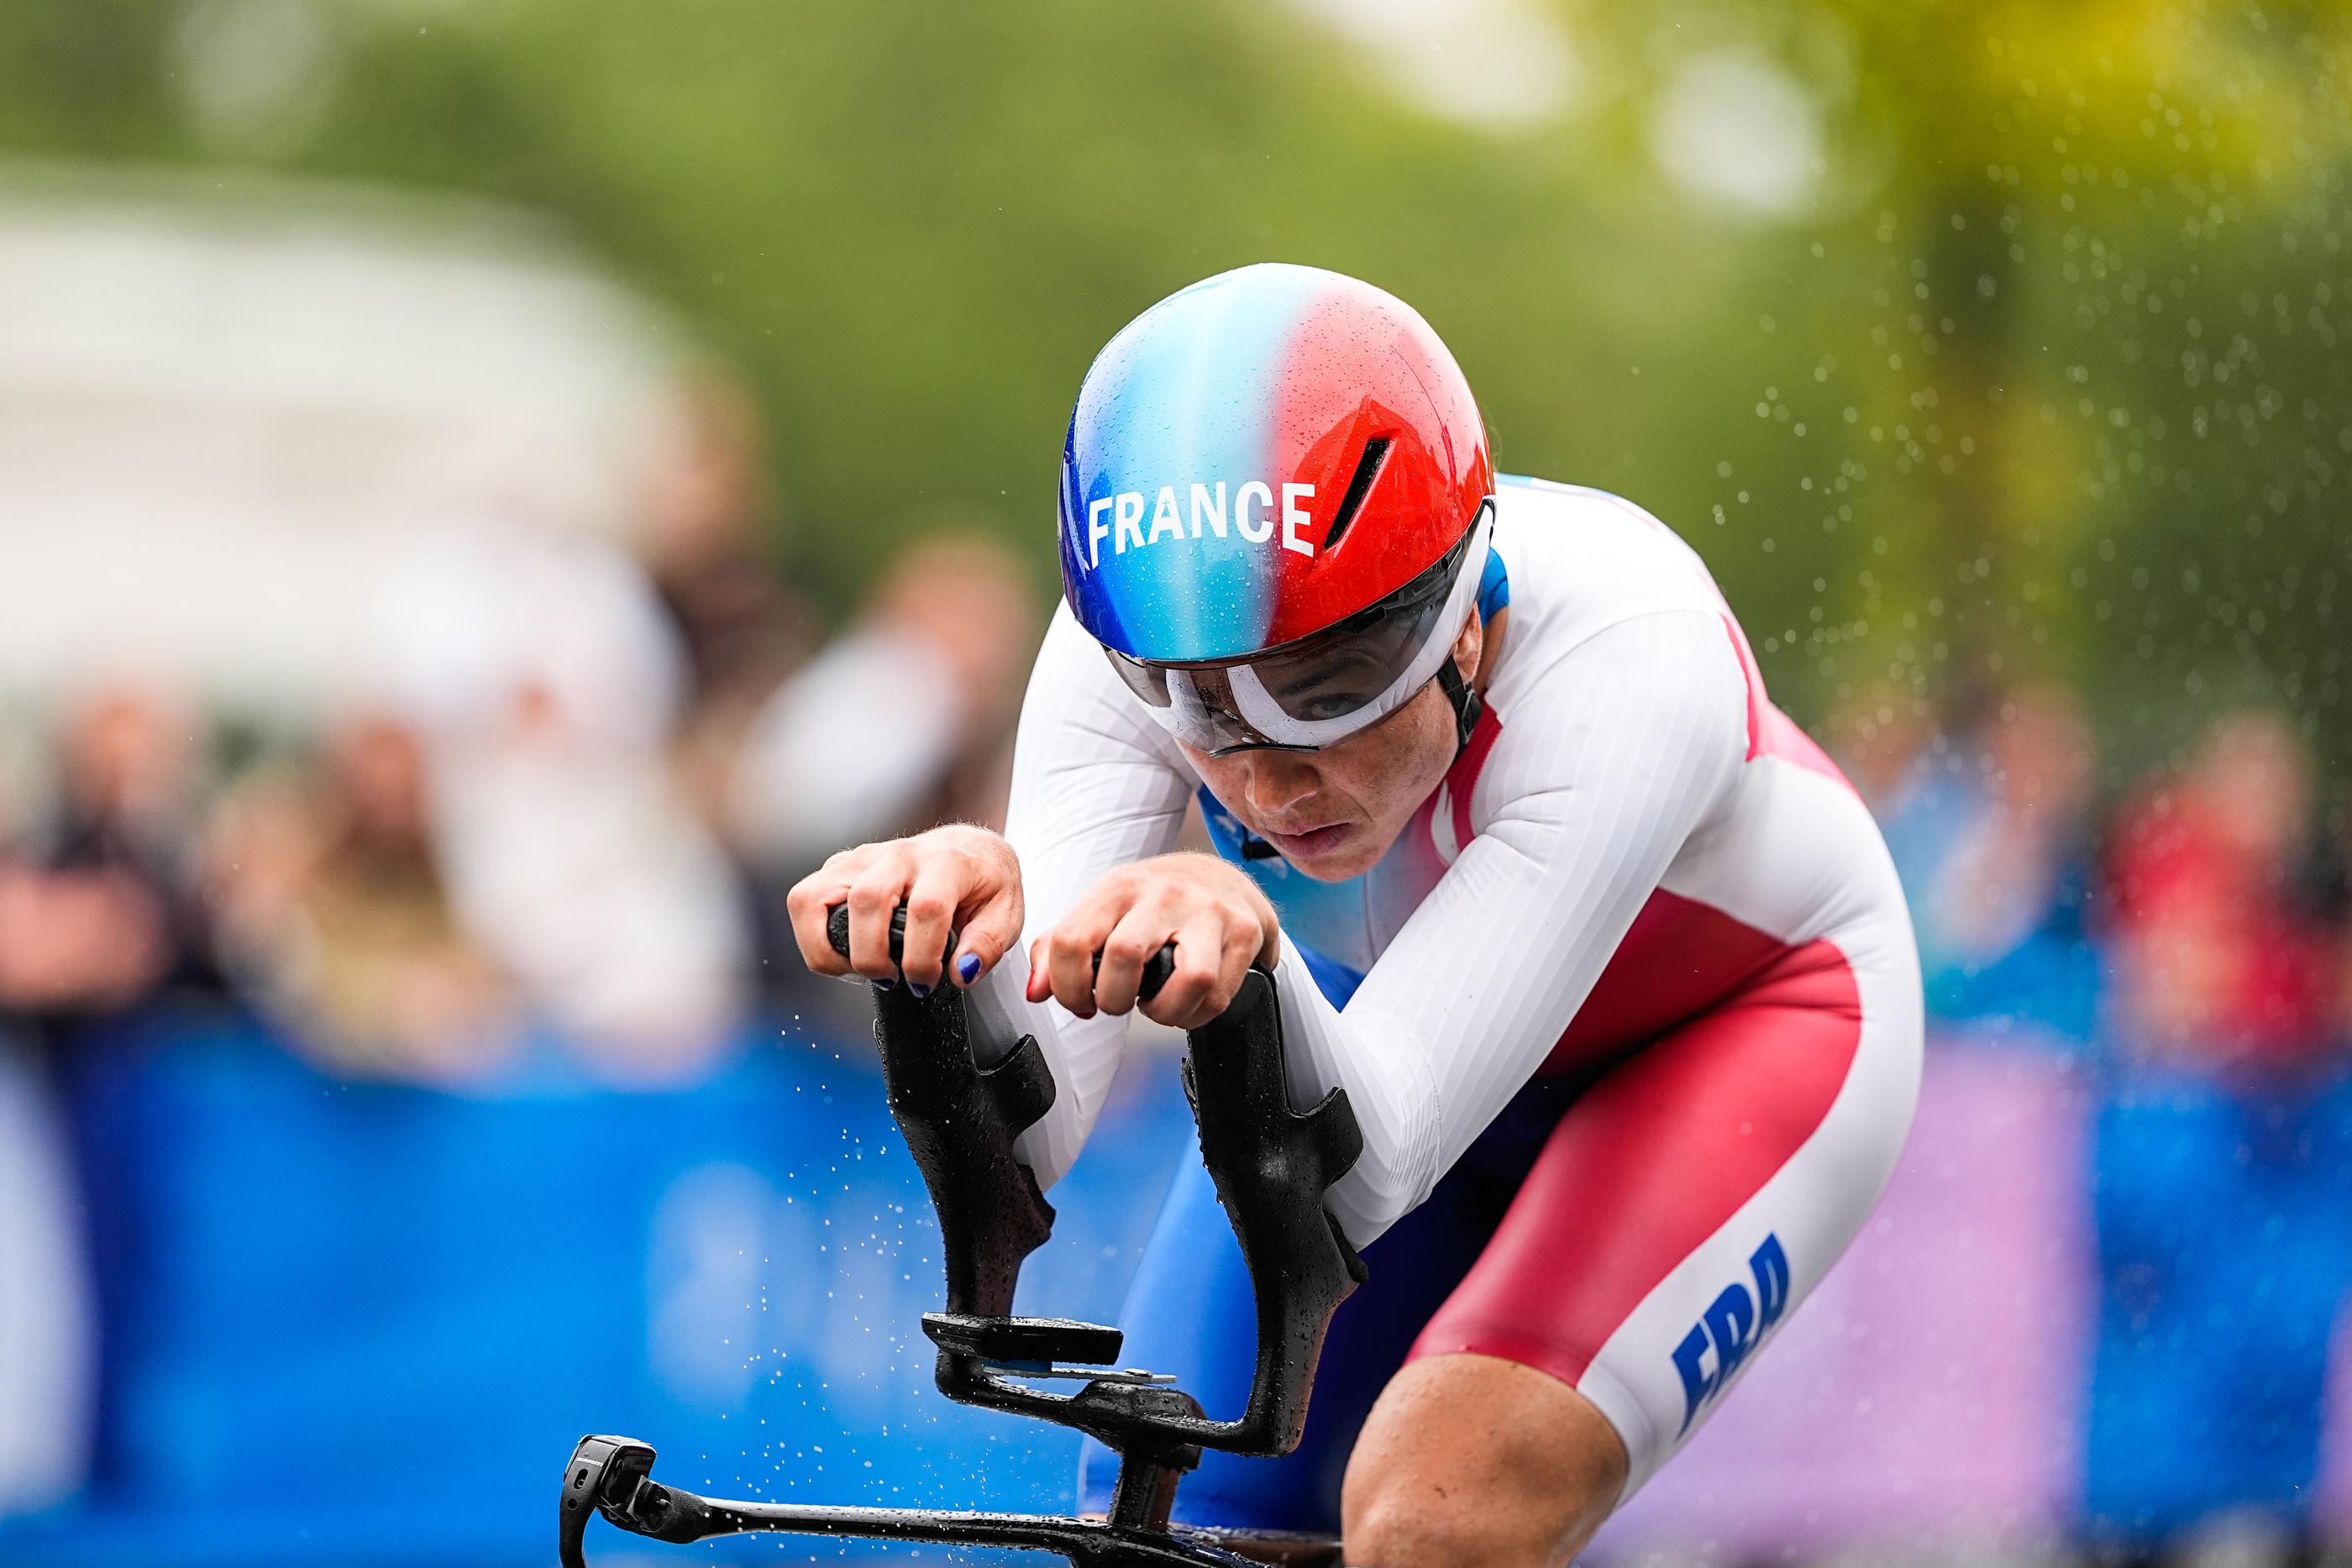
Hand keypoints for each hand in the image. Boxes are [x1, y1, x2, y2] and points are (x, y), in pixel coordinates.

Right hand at [786, 825, 1022, 992]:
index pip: (925, 908)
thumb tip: (960, 973)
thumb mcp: (1007, 914)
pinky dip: (813, 938)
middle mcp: (899, 854)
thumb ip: (988, 945)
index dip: (921, 958)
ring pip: (814, 897)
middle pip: (865, 900)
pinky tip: (846, 954)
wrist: (969, 849)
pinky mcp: (838, 867)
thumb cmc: (984, 885)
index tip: (927, 983)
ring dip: (828, 947)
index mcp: (946, 862)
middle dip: (872, 957)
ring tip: (858, 970)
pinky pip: (803, 900)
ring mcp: (862, 857)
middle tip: (893, 980)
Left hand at [1032, 853, 1278, 1030]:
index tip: (1080, 1001)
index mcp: (1119, 888)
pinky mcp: (1245, 931)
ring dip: (1166, 1012)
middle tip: (1117, 1003)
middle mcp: (1164, 893)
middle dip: (1113, 1000)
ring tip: (1158, 1004)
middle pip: (1125, 956)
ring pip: (1189, 980)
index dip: (1067, 987)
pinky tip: (1187, 1002)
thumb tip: (1037, 991)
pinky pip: (1219, 995)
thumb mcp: (1102, 912)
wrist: (1219, 876)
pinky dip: (1197, 1014)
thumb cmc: (1152, 903)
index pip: (1072, 940)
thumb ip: (1058, 950)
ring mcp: (1209, 911)